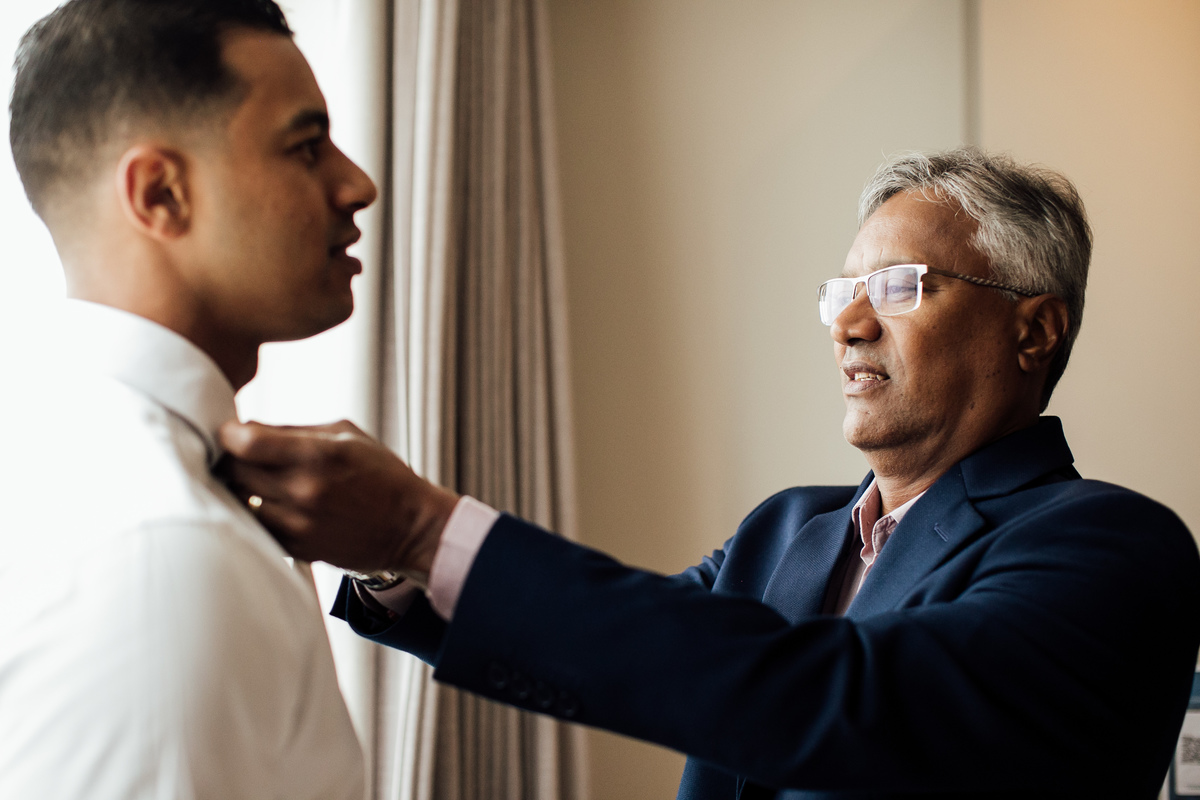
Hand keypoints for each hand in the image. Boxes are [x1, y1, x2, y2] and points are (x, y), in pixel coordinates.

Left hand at [217, 420, 458, 575]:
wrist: (410, 526)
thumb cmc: (382, 474)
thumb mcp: (347, 435)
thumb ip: (295, 430)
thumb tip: (247, 428)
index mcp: (318, 455)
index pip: (246, 442)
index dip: (231, 433)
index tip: (234, 431)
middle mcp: (304, 491)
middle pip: (235, 471)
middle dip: (232, 458)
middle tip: (242, 454)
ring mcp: (299, 524)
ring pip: (240, 502)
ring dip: (242, 489)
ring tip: (257, 480)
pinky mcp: (297, 548)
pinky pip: (257, 527)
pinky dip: (258, 514)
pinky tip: (273, 504)